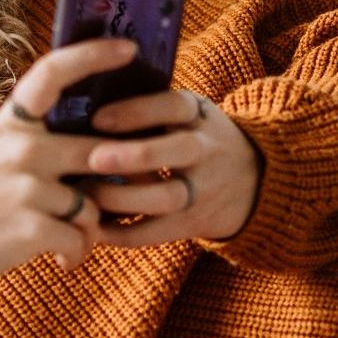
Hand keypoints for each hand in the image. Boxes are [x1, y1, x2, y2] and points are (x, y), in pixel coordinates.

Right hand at [0, 38, 137, 302]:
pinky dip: (75, 255)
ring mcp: (26, 188)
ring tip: (69, 247)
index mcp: (6, 127)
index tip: (129, 49)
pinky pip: (80, 239)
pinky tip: (60, 263)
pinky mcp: (30, 229)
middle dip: (107, 183)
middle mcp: (20, 149)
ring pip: (92, 205)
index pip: (52, 73)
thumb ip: (12, 140)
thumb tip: (48, 131)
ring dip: (88, 230)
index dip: (95, 55)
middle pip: (97, 151)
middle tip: (101, 206)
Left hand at [81, 89, 260, 245]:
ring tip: (85, 194)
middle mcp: (206, 150)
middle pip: (178, 150)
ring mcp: (203, 189)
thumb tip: (83, 103)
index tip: (98, 118)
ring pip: (166, 197)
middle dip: (135, 155)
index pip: (173, 106)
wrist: (254, 179)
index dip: (137, 112)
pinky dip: (123, 234)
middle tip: (93, 158)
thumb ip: (150, 107)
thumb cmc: (197, 137)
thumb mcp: (188, 113)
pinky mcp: (194, 223)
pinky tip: (93, 229)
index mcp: (200, 115)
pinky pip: (157, 232)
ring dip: (122, 198)